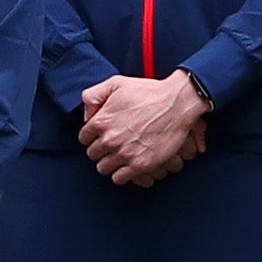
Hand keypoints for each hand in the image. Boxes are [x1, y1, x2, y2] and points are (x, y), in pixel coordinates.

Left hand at [78, 69, 209, 187]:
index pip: (84, 138)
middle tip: (113, 145)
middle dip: (101, 150)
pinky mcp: (139, 165)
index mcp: (101, 120)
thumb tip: (86, 114)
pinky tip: (128, 164)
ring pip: (103, 168)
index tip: (102, 135)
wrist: (177, 103)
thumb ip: (93, 96)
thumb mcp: (116, 83)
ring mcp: (124, 153)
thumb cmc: (149, 92)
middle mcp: (110, 139)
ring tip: (120, 156)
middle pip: (93, 154)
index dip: (93, 136)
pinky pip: (119, 178)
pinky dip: (121, 174)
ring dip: (110, 163)